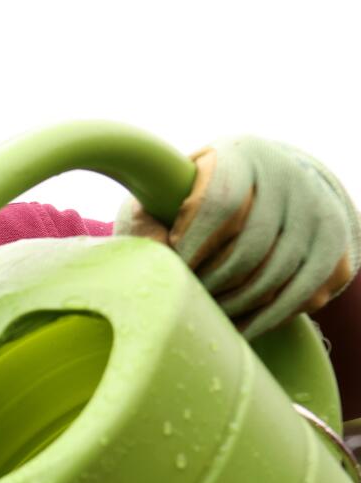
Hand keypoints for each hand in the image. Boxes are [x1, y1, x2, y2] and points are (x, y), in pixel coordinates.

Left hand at [117, 136, 360, 340]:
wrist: (264, 192)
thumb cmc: (193, 199)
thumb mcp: (162, 195)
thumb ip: (147, 220)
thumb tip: (154, 258)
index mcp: (240, 156)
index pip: (222, 202)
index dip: (195, 243)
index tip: (174, 268)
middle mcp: (288, 176)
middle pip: (252, 246)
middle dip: (213, 283)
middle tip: (187, 300)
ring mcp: (317, 210)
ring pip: (280, 273)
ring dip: (237, 306)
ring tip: (207, 315)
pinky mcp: (335, 245)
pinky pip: (306, 292)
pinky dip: (269, 318)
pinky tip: (238, 327)